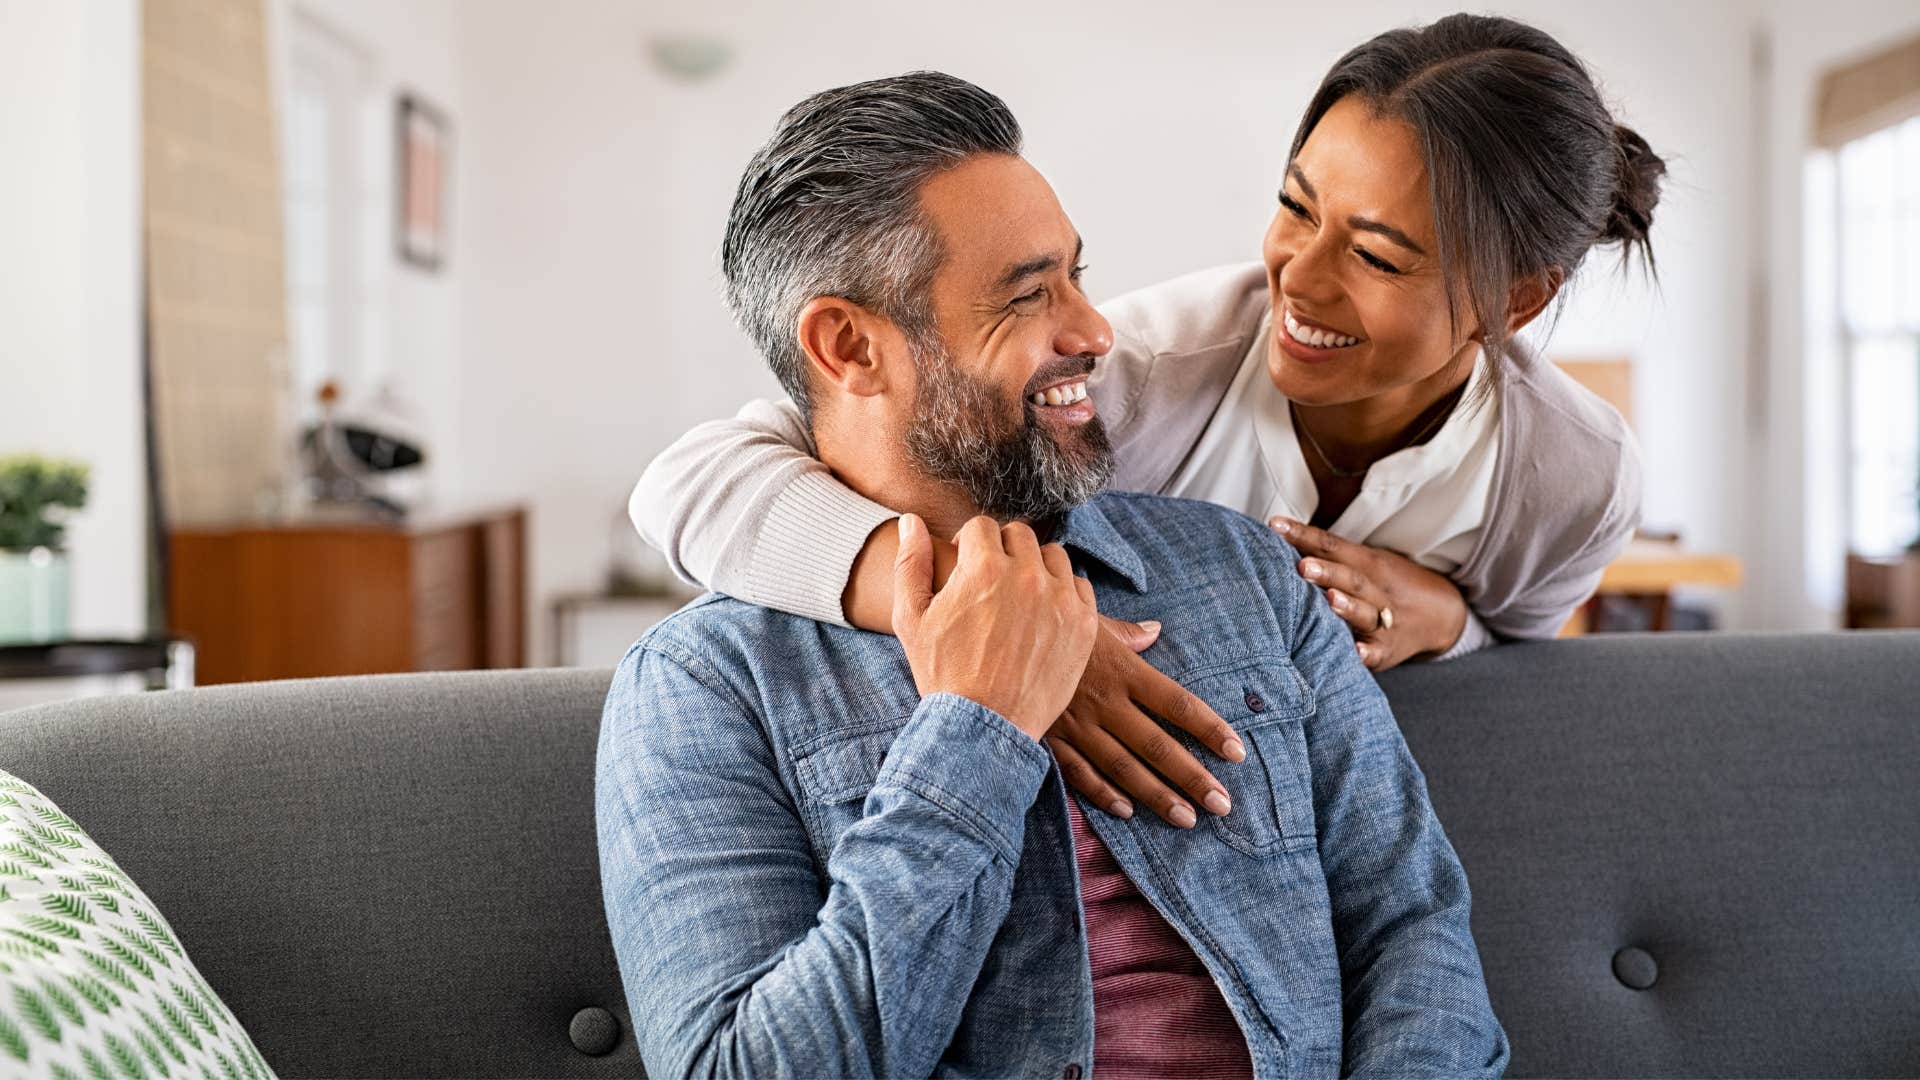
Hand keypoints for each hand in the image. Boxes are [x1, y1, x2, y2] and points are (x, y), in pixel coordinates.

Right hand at [892, 514, 1098, 739]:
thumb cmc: (942, 673)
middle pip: (1019, 535)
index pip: (982, 526)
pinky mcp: (1084, 624)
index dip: (969, 544)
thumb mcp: (911, 618)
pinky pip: (1079, 586)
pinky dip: (1062, 593)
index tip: (967, 565)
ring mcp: (1060, 599)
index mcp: (983, 567)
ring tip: (1019, 596)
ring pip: (1053, 556)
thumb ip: (911, 563)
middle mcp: (1026, 575)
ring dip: (1036, 567)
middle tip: (992, 581)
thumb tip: (911, 521)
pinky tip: (1044, 614)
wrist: (984, 726)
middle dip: (1002, 550)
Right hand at [1046, 617, 1245, 827]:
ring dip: (1157, 796)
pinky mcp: (1050, 739)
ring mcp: (1077, 724)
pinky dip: (1103, 794)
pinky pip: (1079, 773)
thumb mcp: (1090, 620)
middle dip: (1193, 778)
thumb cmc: (1048, 625)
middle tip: (1222, 804)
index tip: (1236, 752)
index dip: (1209, 729)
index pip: (1177, 704)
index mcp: (1123, 670)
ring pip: (1124, 767)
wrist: (995, 636)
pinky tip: (1128, 812)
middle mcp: (1105, 702)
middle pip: (1157, 746)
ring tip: (1186, 819)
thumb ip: (1127, 634)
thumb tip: (1155, 631)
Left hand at [1268, 517, 1469, 671]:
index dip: (1304, 535)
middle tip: (1301, 566)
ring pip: (1366, 613)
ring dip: (1347, 607)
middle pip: (1351, 578)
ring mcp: (1384, 620)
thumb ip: (1329, 554)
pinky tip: (1355, 652)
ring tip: (1329, 600)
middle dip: (1326, 572)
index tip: (1275, 526)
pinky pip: (1377, 652)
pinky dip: (1367, 653)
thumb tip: (1279, 535)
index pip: (1332, 545)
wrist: (1441, 615)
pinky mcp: (1387, 651)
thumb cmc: (1386, 585)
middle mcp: (1376, 590)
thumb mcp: (1366, 563)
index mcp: (1367, 563)